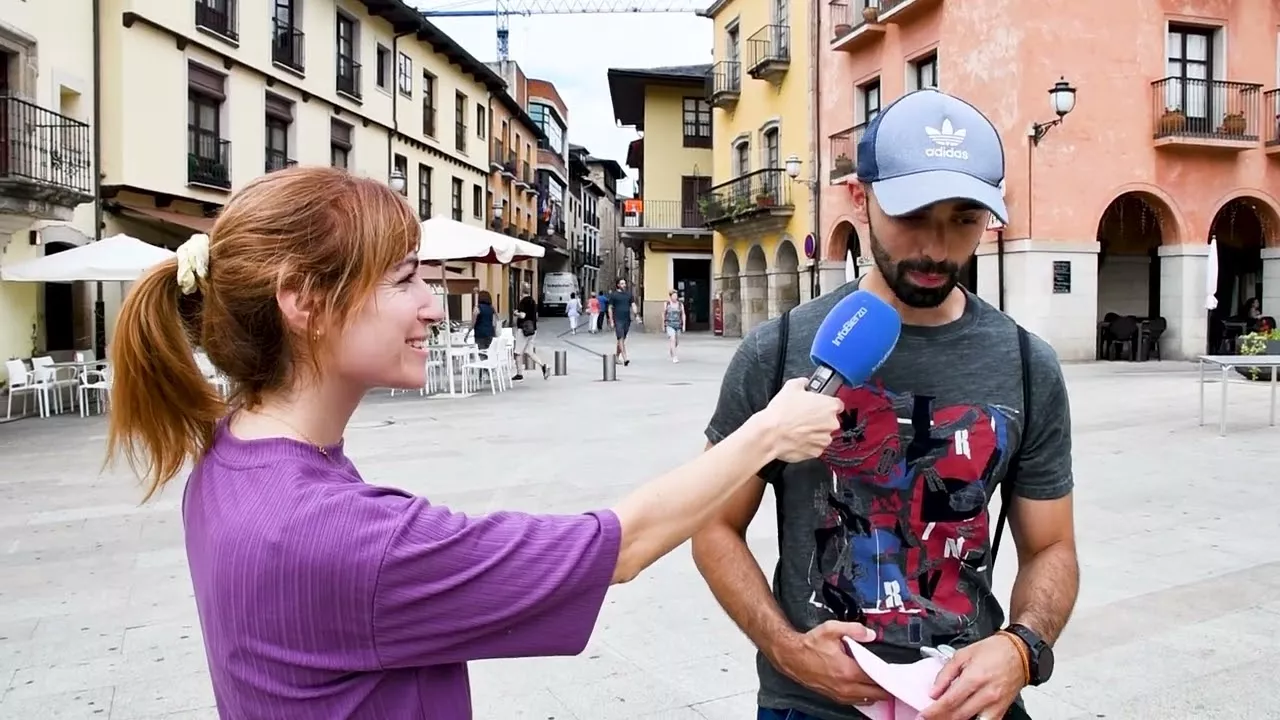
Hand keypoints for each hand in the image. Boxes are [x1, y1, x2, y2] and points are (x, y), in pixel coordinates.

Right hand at [759, 377, 841, 461]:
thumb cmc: (781, 413)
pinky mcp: (816, 452)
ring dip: (814, 431)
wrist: (771, 434)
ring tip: (797, 427)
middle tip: (804, 415)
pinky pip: (815, 446)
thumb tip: (804, 383)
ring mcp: (824, 439)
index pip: (838, 404)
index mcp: (829, 406)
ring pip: (822, 434)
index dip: (826, 403)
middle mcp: (831, 424)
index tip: (819, 405)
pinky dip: (808, 443)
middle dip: (819, 418)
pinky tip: (796, 437)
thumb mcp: (790, 387)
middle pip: (830, 420)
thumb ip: (803, 383)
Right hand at [772, 621, 890, 705]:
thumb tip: (871, 634)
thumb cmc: (810, 644)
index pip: (876, 678)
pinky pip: (854, 701)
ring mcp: (839, 694)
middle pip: (874, 693)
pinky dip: (863, 697)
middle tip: (893, 681)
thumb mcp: (831, 629)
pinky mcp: (833, 696)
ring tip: (882, 685)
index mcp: (848, 670)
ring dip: (875, 694)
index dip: (888, 676)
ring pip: (865, 700)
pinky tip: (866, 691)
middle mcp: (845, 686)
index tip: (896, 673)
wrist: (791, 656)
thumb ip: (854, 629)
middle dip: (885, 688)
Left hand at [921, 634, 1025, 719]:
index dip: (933, 711)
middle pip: (958, 715)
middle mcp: (986, 694)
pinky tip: (961, 718)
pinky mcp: (1002, 710)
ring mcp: (996, 704)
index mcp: (974, 678)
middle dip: (940, 719)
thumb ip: (945, 673)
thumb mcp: (963, 654)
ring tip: (943, 719)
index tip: (922, 716)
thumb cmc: (994, 650)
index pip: (949, 701)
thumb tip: (934, 691)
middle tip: (928, 719)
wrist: (1020, 652)